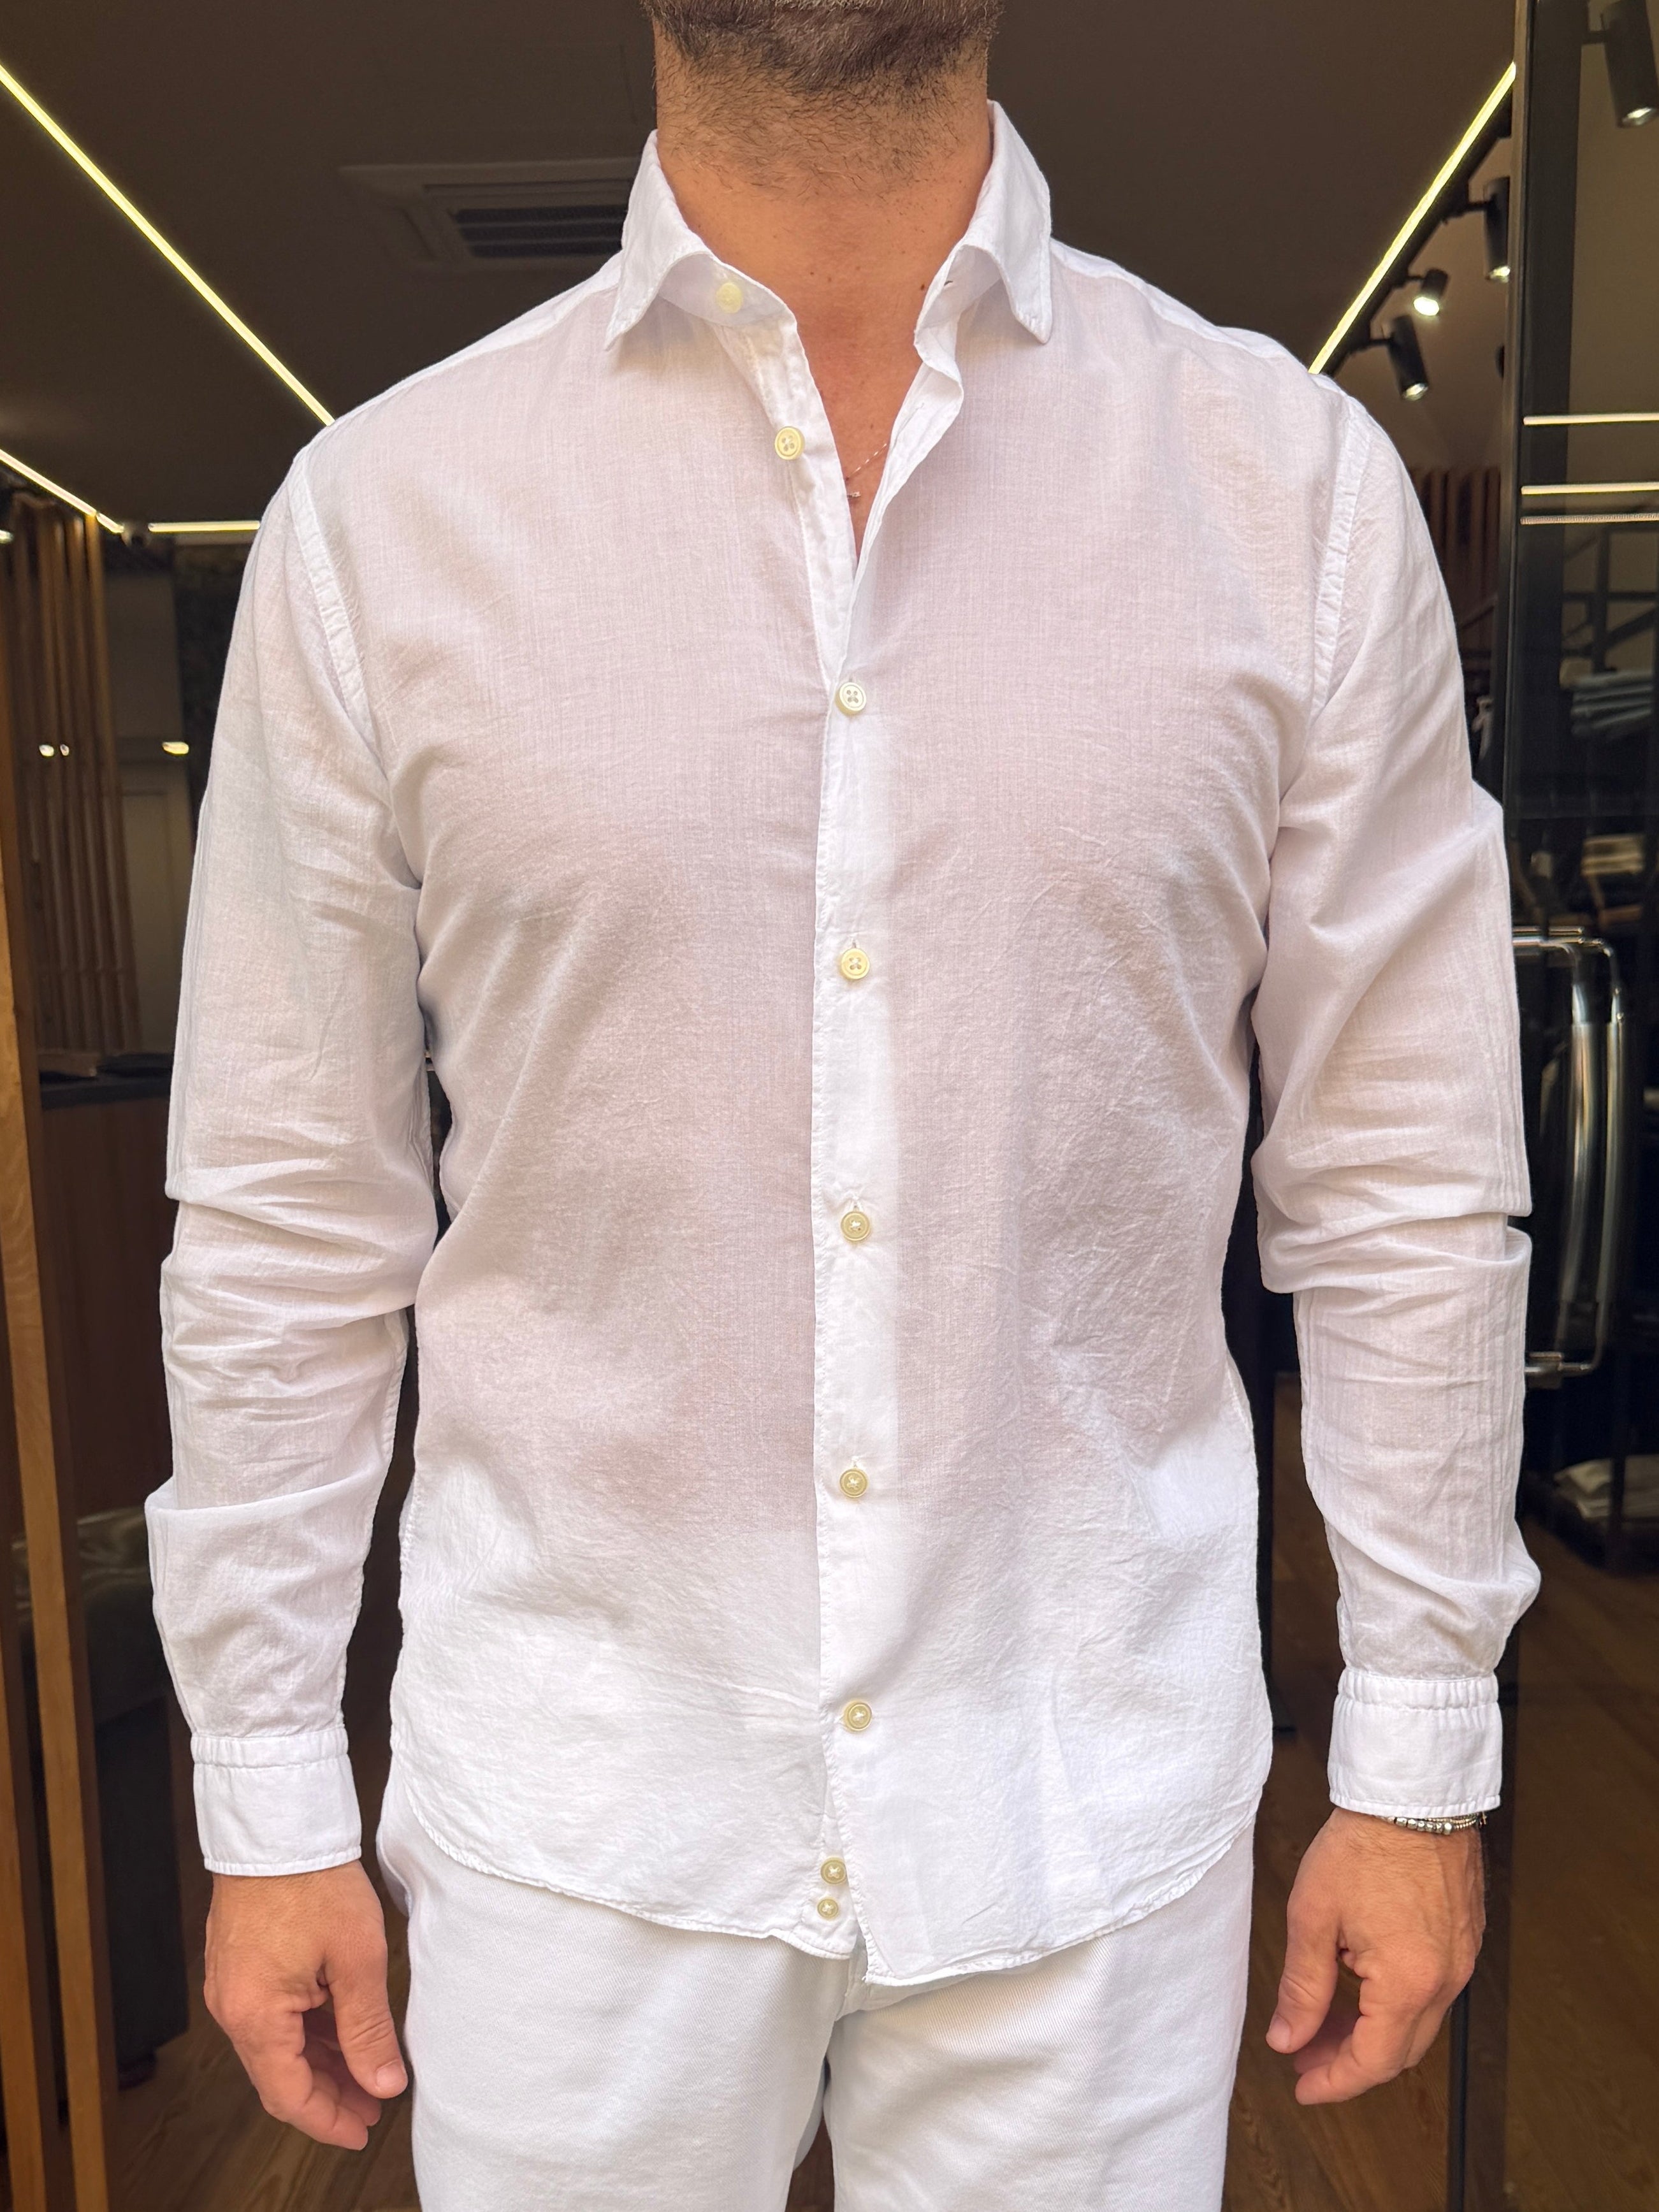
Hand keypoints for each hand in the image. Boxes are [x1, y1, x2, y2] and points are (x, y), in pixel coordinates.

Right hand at [205, 1860, 406, 2148]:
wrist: (278, 1825)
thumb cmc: (312, 1881)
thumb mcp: (357, 1960)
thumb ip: (369, 2029)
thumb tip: (385, 2081)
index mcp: (254, 2016)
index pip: (290, 2096)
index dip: (329, 2121)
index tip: (363, 2131)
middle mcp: (232, 2008)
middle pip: (280, 2076)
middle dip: (329, 2095)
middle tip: (372, 2105)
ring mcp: (232, 1986)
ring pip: (277, 2047)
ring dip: (320, 2063)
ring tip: (366, 2070)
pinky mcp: (239, 1964)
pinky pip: (271, 2016)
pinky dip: (306, 2031)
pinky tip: (340, 2031)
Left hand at [1268, 1808, 1484, 2103]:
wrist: (1413, 1792)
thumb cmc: (1364, 1842)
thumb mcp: (1314, 1916)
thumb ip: (1302, 1986)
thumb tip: (1287, 2039)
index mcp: (1409, 1982)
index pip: (1373, 2061)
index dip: (1334, 2082)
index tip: (1303, 2087)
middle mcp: (1446, 1980)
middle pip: (1399, 2051)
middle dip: (1349, 2061)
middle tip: (1305, 2054)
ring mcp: (1461, 1960)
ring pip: (1416, 2023)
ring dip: (1371, 2031)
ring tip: (1324, 2020)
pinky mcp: (1464, 1939)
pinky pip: (1431, 1990)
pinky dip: (1393, 2001)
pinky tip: (1358, 1982)